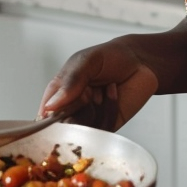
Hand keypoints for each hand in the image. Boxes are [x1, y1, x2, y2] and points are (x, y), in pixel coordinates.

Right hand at [37, 38, 159, 130]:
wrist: (141, 60)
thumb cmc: (111, 57)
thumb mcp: (88, 61)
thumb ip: (71, 81)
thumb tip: (51, 106)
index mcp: (61, 91)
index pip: (46, 112)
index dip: (49, 116)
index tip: (57, 111)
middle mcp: (73, 107)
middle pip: (63, 126)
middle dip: (75, 111)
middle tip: (87, 93)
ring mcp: (90, 118)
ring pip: (83, 129)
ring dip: (94, 109)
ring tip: (103, 88)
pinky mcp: (108, 125)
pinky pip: (103, 128)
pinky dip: (109, 109)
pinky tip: (114, 92)